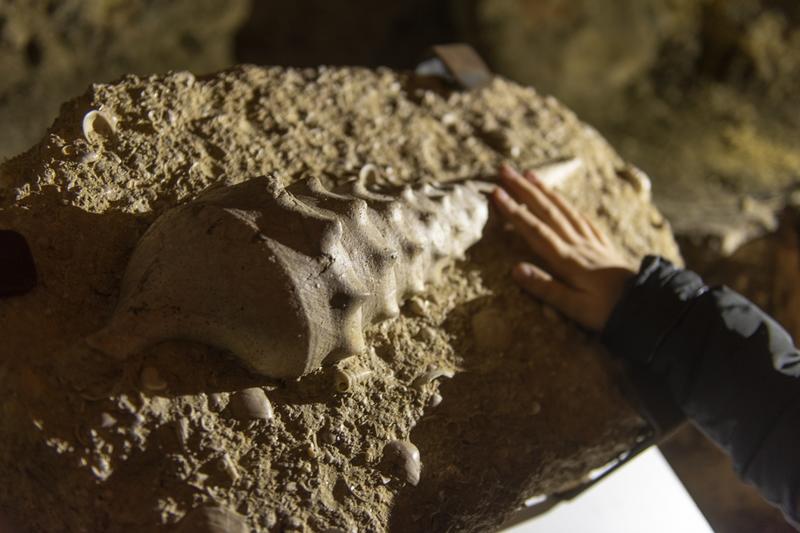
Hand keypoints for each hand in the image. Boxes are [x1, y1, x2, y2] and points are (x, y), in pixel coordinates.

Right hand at [491, 164, 637, 330]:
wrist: (650, 306)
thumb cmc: (610, 312)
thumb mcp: (575, 308)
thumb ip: (546, 288)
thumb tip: (515, 269)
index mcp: (568, 260)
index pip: (535, 230)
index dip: (514, 211)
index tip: (496, 193)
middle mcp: (578, 245)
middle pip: (548, 211)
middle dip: (524, 189)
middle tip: (505, 171)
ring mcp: (592, 242)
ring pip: (565, 210)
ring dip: (545, 190)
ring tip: (530, 174)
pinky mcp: (603, 245)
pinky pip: (582, 218)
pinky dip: (569, 205)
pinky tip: (563, 200)